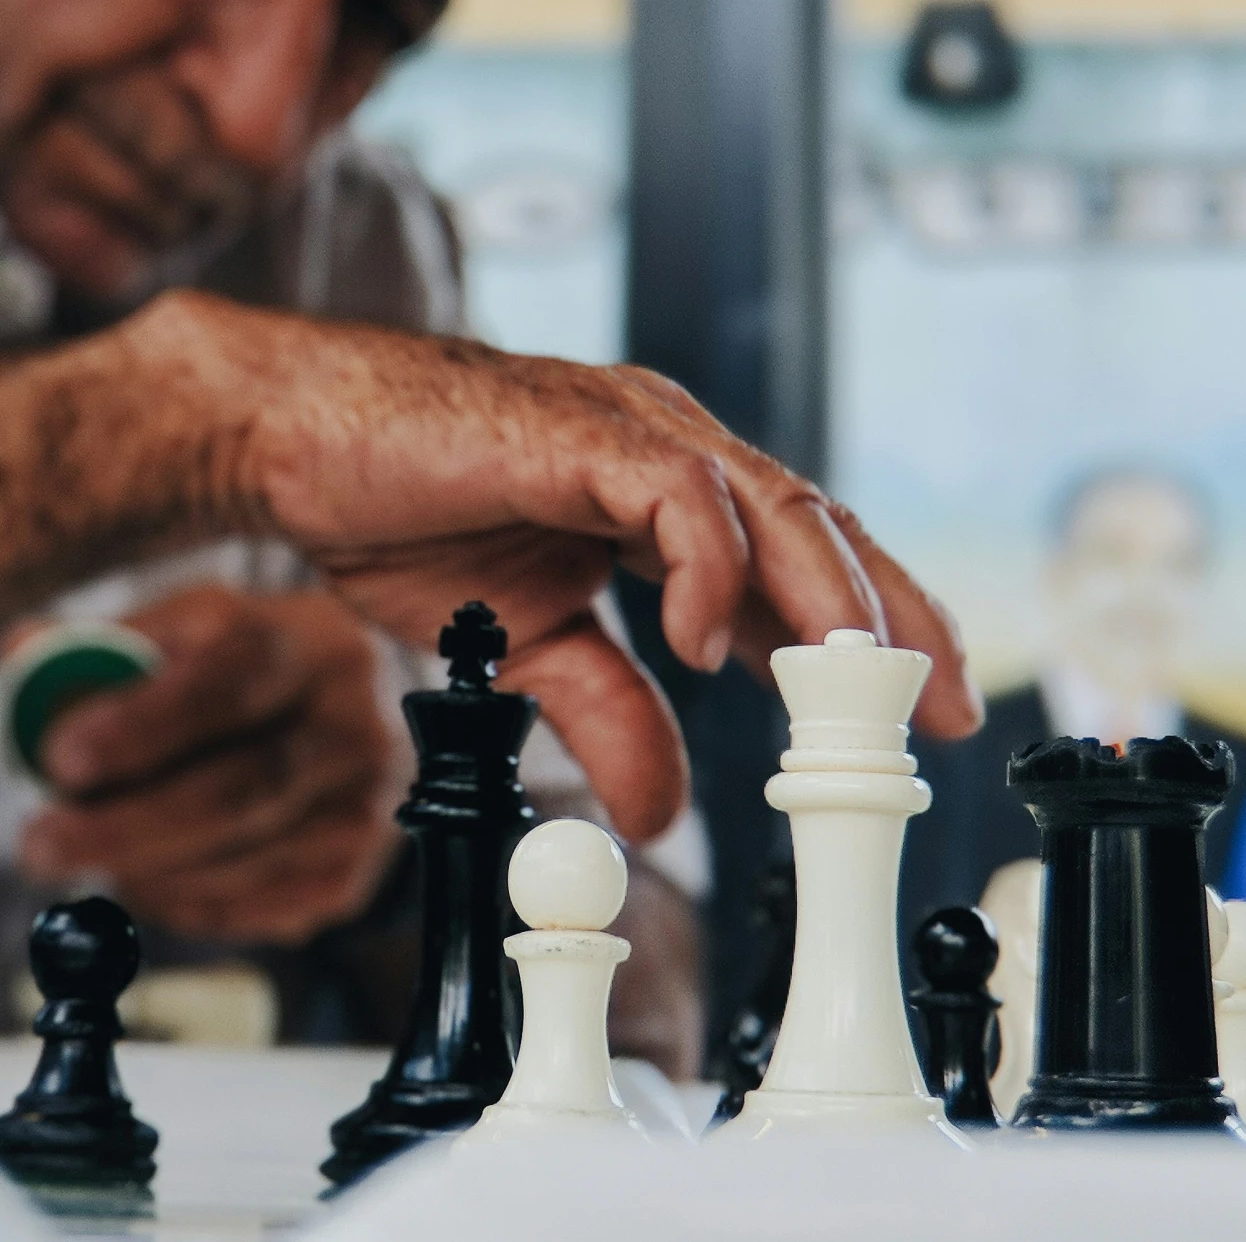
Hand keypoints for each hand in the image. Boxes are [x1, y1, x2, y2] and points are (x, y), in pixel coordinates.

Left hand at [17, 584, 408, 944]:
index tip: (58, 758)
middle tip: (34, 845)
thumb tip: (21, 653)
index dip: (145, 724)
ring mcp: (359, 811)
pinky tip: (138, 873)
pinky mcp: (344, 878)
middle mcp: (352, 727)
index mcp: (312, 642)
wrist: (346, 723)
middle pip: (238, 788)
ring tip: (73, 850)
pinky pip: (244, 908)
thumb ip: (106, 641)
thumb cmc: (240, 668)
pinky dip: (174, 898)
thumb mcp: (187, 629)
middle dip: (123, 825)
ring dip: (139, 865)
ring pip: (236, 858)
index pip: (233, 680)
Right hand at [140, 292, 978, 845]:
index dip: (874, 635)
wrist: (299, 442)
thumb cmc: (406, 515)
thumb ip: (605, 711)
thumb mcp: (529, 644)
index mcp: (667, 496)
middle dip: (894, 621)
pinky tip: (711, 648)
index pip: (801, 563)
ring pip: (773, 506)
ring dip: (829, 601)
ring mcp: (634, 431)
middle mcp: (670, 450)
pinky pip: (678, 497)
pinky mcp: (583, 430)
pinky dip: (709, 570)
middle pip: (818, 531)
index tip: (928, 715)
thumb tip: (664, 816)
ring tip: (863, 688)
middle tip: (946, 709)